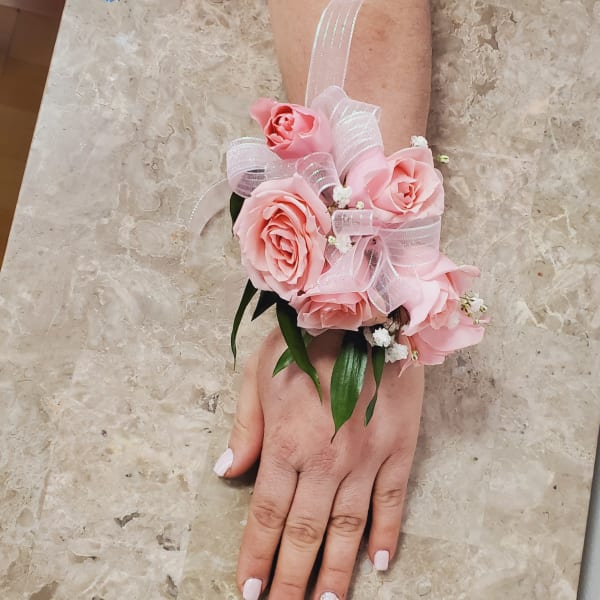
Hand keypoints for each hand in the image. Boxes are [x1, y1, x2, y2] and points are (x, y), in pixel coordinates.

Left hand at [214, 328, 423, 599]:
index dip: (256, 556)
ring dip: (334, 572)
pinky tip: (380, 565)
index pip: (267, 515)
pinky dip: (386, 536)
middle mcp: (325, 461)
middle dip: (289, 580)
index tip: (249, 591)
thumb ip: (244, 426)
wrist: (366, 312)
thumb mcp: (258, 372)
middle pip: (303, 534)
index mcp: (286, 442)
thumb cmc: (306, 338)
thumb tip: (226, 471)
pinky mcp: (399, 449)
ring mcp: (366, 459)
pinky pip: (393, 502)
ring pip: (347, 530)